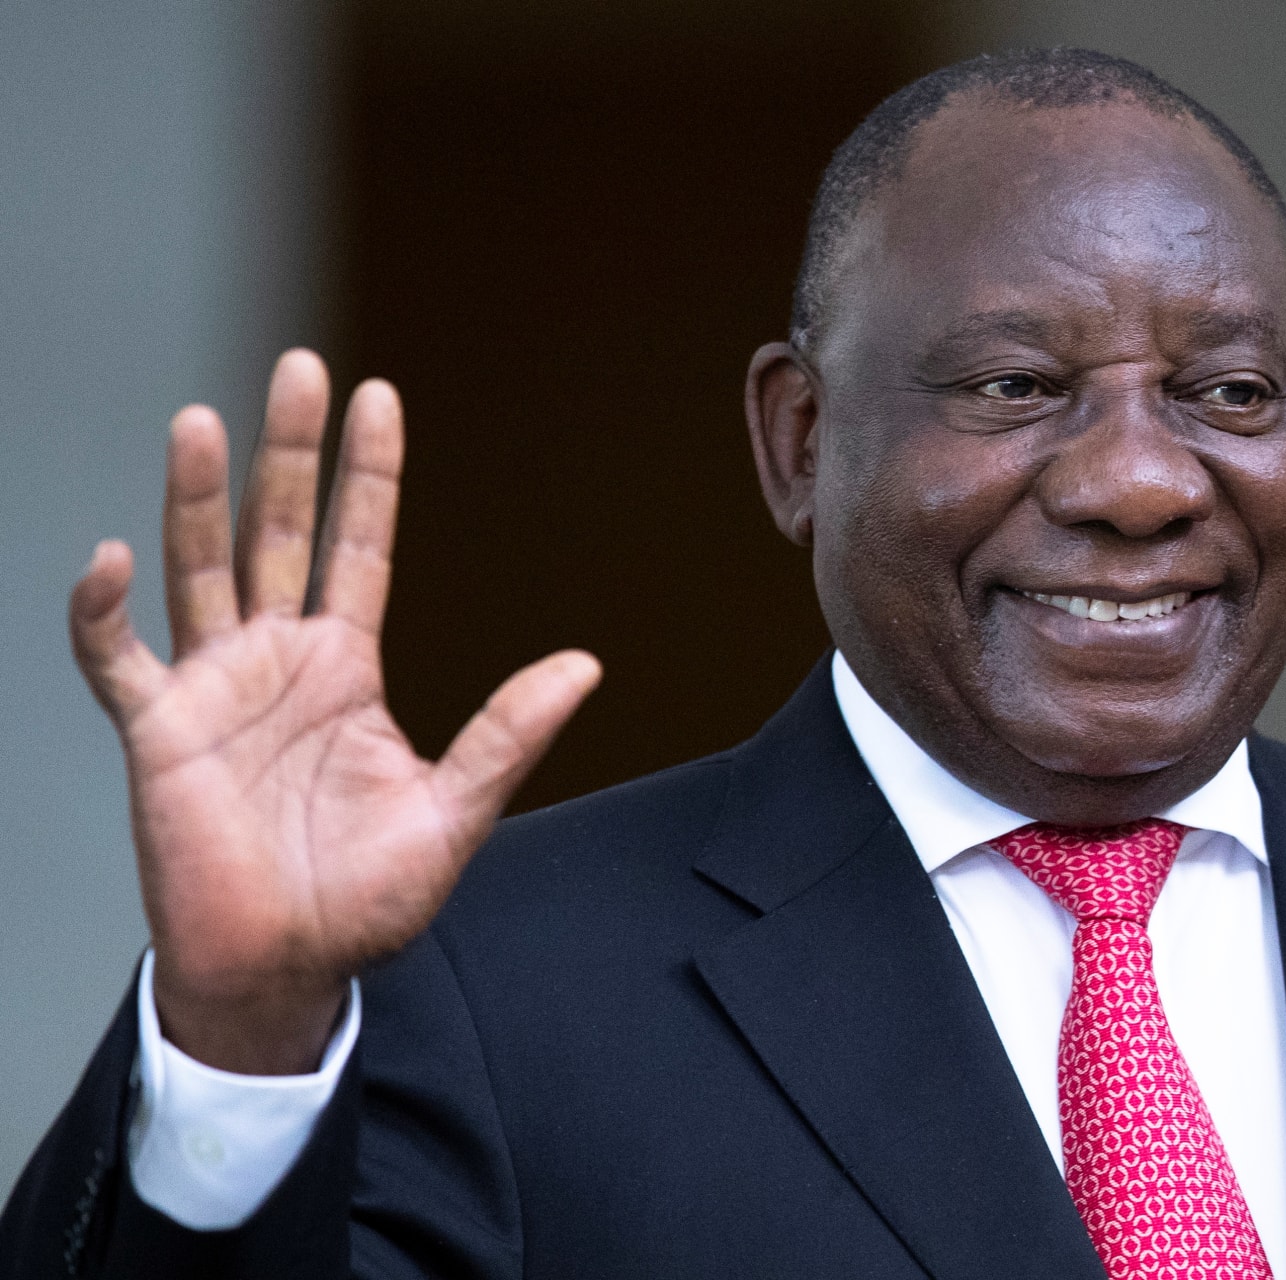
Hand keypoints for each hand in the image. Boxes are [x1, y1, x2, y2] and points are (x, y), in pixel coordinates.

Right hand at [69, 351, 599, 1073]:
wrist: (287, 968)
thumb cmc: (365, 899)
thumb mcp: (454, 808)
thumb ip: (509, 733)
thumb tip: (585, 664)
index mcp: (346, 669)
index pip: (359, 547)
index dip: (368, 476)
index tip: (377, 397)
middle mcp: (277, 661)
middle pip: (279, 533)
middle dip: (288, 454)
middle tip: (302, 368)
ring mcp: (213, 690)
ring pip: (200, 570)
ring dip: (197, 499)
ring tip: (203, 420)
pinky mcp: (159, 734)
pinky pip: (118, 661)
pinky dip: (105, 614)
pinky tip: (111, 562)